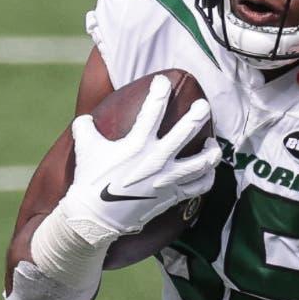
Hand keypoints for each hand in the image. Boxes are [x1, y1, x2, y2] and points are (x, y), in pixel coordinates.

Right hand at [60, 76, 220, 237]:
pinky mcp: (172, 196)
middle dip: (198, 114)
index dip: (160, 92)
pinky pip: (199, 187)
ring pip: (201, 162)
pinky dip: (207, 178)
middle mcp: (157, 159)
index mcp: (137, 144)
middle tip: (203, 106)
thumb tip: (84, 119)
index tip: (164, 81)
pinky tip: (208, 172)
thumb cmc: (90, 181)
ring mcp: (167, 179)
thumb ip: (85, 128)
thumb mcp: (85, 149)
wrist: (95, 218)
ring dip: (211, 151)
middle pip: (186, 131)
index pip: (153, 110)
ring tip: (213, 144)